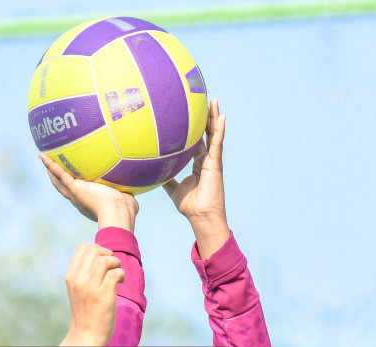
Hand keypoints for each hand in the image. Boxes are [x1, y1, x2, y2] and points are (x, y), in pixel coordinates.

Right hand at [41, 154, 138, 231]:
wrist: (118, 213)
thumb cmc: (126, 211)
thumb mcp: (128, 201)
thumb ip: (128, 196)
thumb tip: (134, 192)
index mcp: (90, 204)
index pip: (80, 195)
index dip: (76, 188)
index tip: (74, 183)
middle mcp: (80, 201)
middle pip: (64, 189)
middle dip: (58, 180)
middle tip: (52, 170)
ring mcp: (76, 194)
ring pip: (58, 181)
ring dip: (51, 170)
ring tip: (44, 159)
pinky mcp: (75, 188)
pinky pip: (60, 174)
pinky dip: (50, 165)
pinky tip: (42, 155)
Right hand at [63, 243, 123, 342]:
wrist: (87, 335)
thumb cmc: (86, 311)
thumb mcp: (78, 288)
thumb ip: (84, 272)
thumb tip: (99, 252)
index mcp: (71, 276)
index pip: (82, 248)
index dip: (97, 248)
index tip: (104, 259)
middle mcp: (78, 280)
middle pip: (95, 250)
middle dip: (108, 254)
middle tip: (113, 266)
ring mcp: (91, 288)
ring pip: (105, 260)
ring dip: (116, 263)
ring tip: (117, 274)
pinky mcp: (104, 296)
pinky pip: (115, 273)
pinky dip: (121, 274)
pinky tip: (121, 282)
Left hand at [164, 99, 229, 257]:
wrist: (200, 215)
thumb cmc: (190, 205)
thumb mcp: (173, 189)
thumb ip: (166, 178)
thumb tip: (153, 171)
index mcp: (198, 164)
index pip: (197, 142)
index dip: (195, 129)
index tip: (192, 116)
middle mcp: (207, 160)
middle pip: (207, 134)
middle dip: (206, 118)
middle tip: (204, 102)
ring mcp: (213, 160)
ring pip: (214, 134)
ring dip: (215, 118)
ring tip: (214, 102)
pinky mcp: (216, 163)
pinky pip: (218, 143)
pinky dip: (220, 130)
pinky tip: (221, 117)